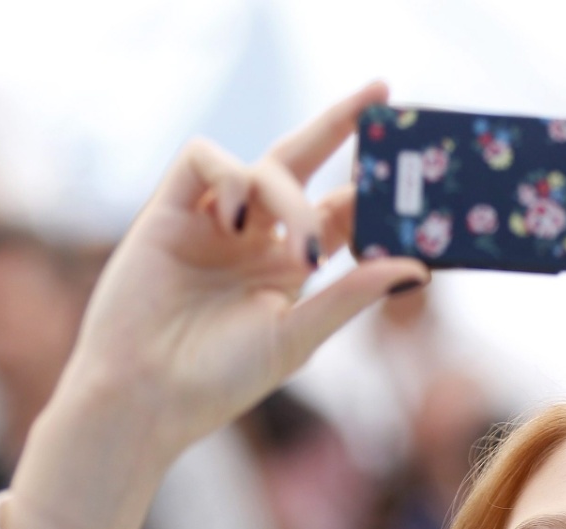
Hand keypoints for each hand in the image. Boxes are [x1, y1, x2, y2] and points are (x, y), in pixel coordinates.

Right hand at [6, 82, 427, 528]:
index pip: (340, 211)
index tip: (413, 173)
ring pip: (262, 165)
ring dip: (288, 193)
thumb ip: (351, 296)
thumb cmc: (218, 380)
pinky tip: (241, 219)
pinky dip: (230, 176)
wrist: (146, 397)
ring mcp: (213, 221)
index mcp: (290, 268)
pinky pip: (204, 160)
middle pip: (303, 163)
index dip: (371, 190)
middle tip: (381, 94)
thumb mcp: (297, 336)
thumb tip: (420, 266)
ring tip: (300, 245)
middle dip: (340, 125)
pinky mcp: (169, 210)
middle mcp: (255, 236)